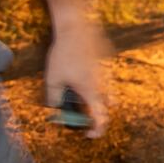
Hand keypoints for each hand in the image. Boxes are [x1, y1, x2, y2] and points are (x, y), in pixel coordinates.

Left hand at [45, 17, 110, 137]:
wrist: (76, 27)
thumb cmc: (63, 54)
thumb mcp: (52, 79)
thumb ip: (54, 99)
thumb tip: (55, 111)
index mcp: (91, 90)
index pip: (101, 117)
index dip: (97, 130)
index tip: (89, 135)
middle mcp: (103, 83)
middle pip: (109, 106)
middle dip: (99, 113)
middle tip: (84, 113)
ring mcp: (107, 71)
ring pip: (110, 92)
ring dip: (99, 98)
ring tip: (82, 95)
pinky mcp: (107, 61)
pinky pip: (107, 78)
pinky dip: (99, 84)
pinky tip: (82, 74)